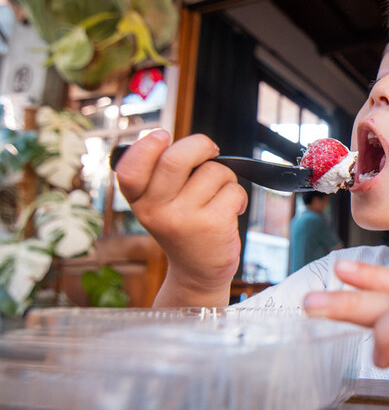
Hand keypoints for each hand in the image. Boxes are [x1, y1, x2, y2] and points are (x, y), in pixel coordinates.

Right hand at [115, 130, 247, 304]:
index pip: (129, 167)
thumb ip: (164, 175)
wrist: (198, 272)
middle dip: (201, 145)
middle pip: (176, 158)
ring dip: (224, 178)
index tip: (162, 136)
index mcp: (139, 201)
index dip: (145, 145)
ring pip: (213, 171)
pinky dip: (238, 196)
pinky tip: (230, 212)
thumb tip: (194, 145)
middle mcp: (156, 211)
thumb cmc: (185, 227)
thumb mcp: (162, 205)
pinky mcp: (213, 225)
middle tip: (211, 151)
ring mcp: (184, 219)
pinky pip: (233, 190)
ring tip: (218, 199)